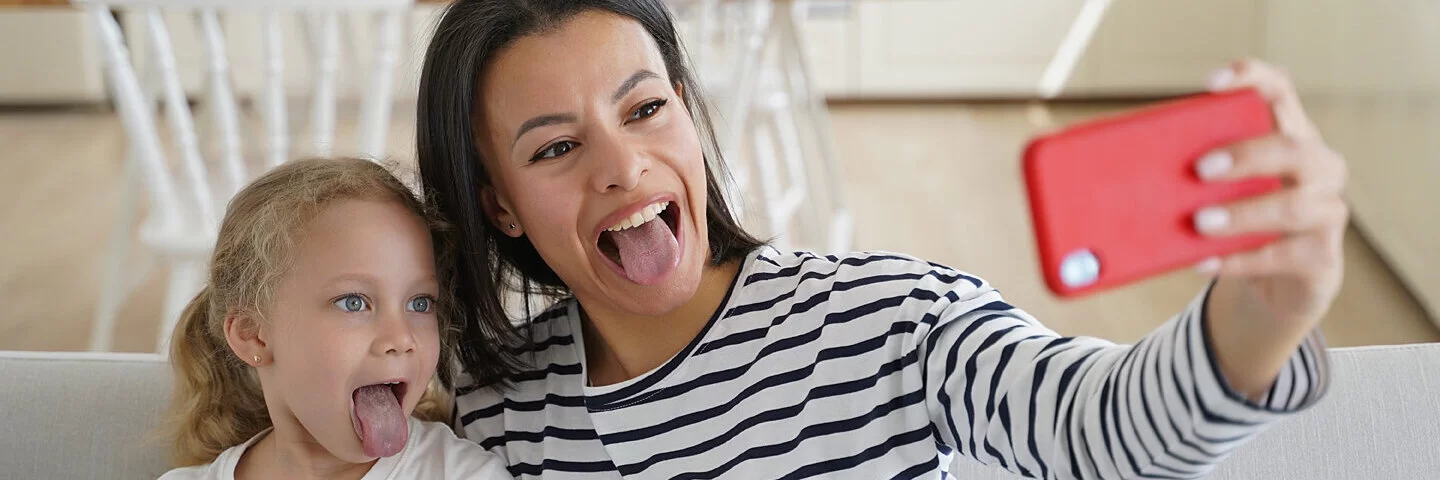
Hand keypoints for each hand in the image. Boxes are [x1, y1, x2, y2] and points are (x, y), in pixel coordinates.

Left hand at [1193, 58, 1347, 397]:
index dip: (1250, 79)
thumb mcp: (1213, 193)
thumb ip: (1183, 174)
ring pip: (1295, 206)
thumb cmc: (1236, 222)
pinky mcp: (1320, 259)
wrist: (1277, 284)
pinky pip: (1282, 257)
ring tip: (1199, 222)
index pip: (1278, 90)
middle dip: (1245, 155)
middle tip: (1199, 168)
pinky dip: (1237, 260)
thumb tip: (1102, 176)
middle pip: (1293, 147)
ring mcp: (1327, 213)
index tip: (1209, 84)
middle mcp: (1317, 168)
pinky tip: (1201, 260)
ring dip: (1242, 213)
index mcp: (1287, 136)